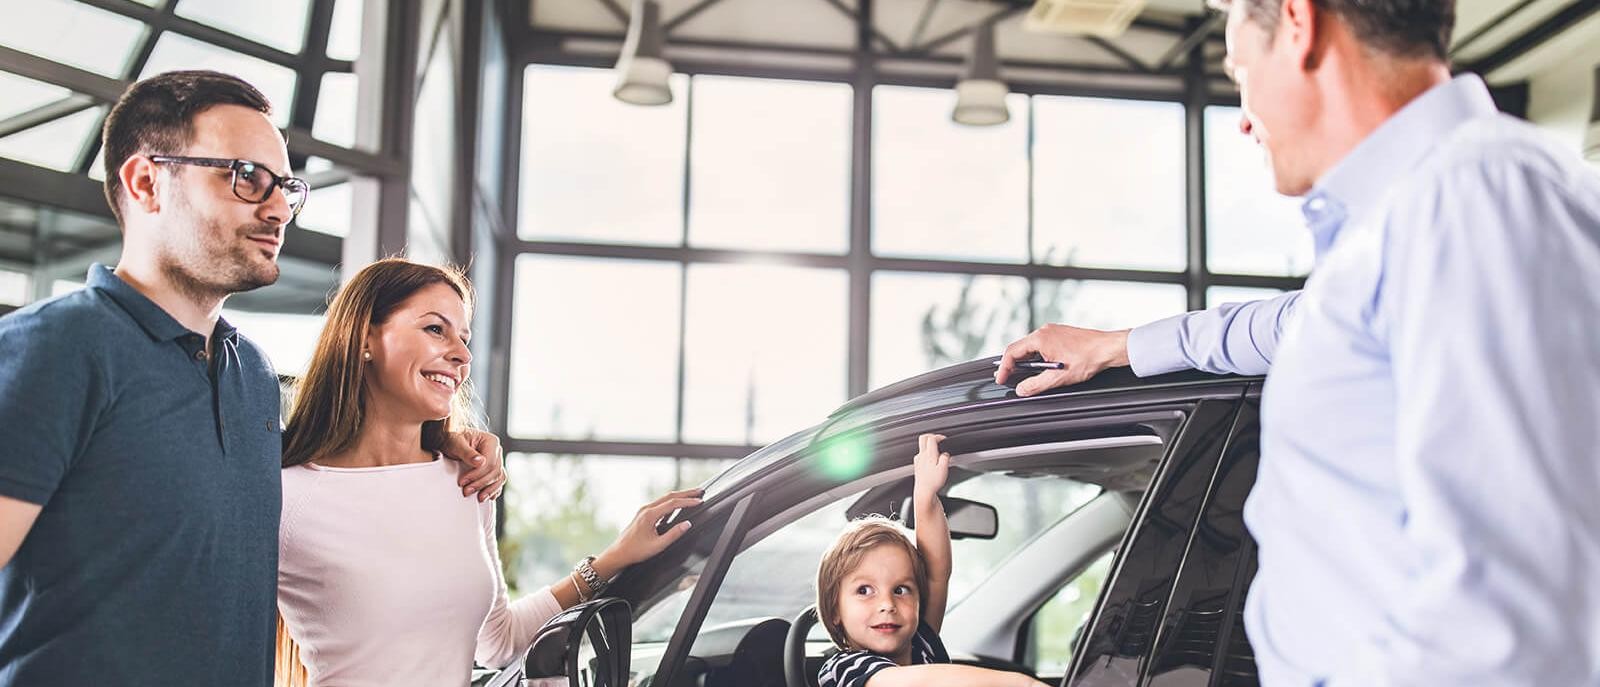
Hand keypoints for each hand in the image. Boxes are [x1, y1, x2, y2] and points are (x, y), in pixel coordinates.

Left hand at [441, 429, 505, 500]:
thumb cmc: (452, 437)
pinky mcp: (493, 468)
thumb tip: (480, 462)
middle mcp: (496, 450)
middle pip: (495, 471)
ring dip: (489, 489)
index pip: (489, 462)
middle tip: (466, 491)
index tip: (462, 482)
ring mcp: (496, 460)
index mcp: (491, 441)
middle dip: (481, 483)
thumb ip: (467, 452)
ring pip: (499, 477)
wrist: (450, 438)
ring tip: (479, 498)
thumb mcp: (456, 442)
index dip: (477, 475)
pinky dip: (494, 489)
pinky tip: (487, 497)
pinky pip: (498, 480)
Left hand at [598, 488, 703, 569]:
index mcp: (649, 515)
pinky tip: (677, 506)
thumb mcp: (658, 545)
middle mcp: (646, 509)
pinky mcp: (643, 514)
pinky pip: (659, 504)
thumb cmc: (635, 550)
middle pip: (670, 496)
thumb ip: (674, 534)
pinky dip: (671, 502)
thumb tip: (687, 524)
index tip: (699, 501)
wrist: (619, 553)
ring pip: (664, 499)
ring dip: (679, 496)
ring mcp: (644, 511)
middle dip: (686, 493)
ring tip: (691, 496)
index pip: (673, 503)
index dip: (688, 502)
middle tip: (699, 491)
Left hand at [913, 433, 949, 500]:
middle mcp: (921, 456)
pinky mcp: (917, 465)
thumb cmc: (933, 482)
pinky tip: (932, 459)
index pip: (931, 438)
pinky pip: (921, 454)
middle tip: (938, 439)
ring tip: (937, 450)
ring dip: (929, 445)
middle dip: (931, 436)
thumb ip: (945, 458)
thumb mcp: (944, 469)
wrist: (924, 491)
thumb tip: (946, 453)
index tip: (944, 439)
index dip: (939, 436)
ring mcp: (918, 460)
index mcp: (929, 455)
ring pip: (922, 446)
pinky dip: (926, 453)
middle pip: (923, 438)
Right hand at [995, 324, 1130, 396]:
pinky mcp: (1061, 335)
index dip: (1004, 368)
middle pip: (1020, 348)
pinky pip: (1041, 345)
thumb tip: (1021, 390)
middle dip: (1012, 365)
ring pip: (1031, 347)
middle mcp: (1045, 331)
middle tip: (1008, 378)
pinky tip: (1041, 367)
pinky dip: (1036, 357)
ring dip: (1025, 361)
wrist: (1108, 348)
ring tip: (1024, 375)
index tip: (1001, 379)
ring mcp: (1053, 331)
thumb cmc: (1088, 358)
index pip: (1012, 352)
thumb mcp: (1058, 377)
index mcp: (1040, 338)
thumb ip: (1036, 385)